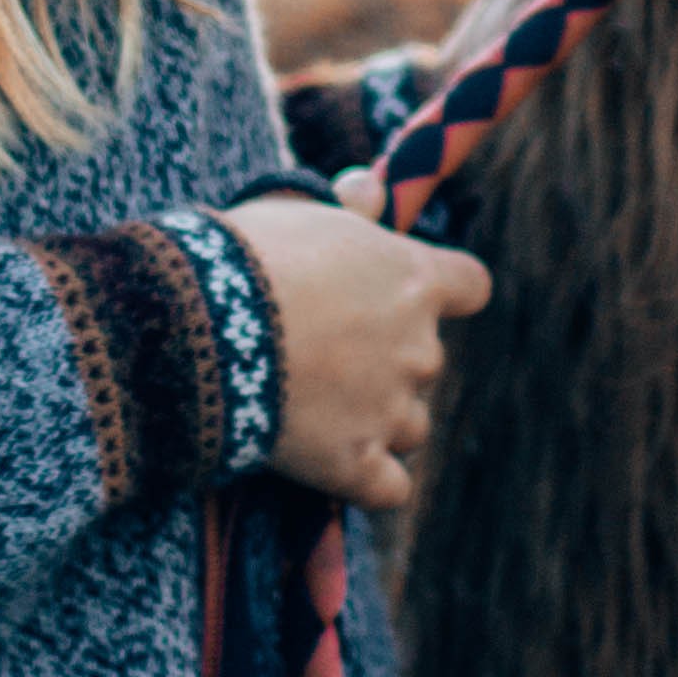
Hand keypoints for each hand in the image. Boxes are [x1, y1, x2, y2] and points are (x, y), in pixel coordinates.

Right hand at [217, 195, 491, 510]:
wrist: (206, 327)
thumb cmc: (249, 257)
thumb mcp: (301, 213)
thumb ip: (348, 206)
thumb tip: (369, 187)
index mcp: (415, 280)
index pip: (471, 287)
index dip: (443, 294)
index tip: (407, 298)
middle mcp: (420, 347)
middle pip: (426, 362)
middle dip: (386, 361)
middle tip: (322, 352)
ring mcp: (392, 410)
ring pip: (410, 425)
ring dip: (378, 421)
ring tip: (316, 408)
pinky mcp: (358, 463)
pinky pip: (390, 489)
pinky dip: (368, 480)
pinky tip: (333, 467)